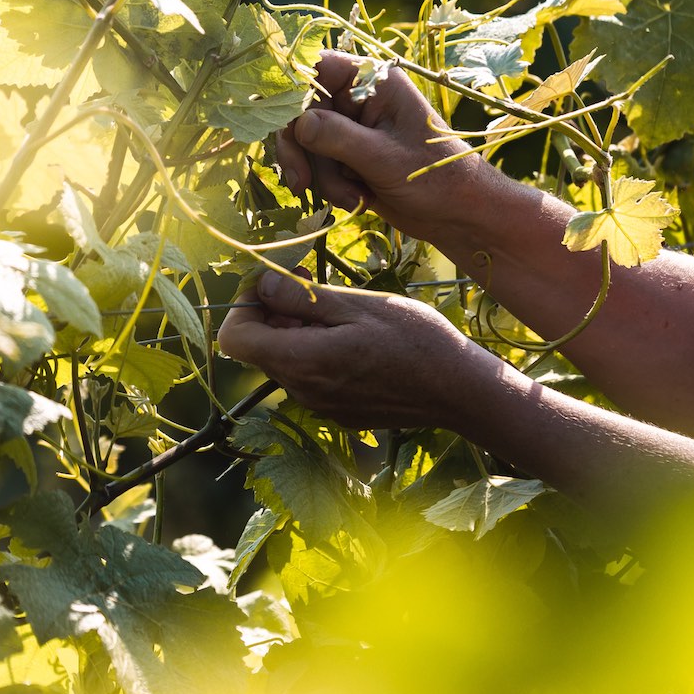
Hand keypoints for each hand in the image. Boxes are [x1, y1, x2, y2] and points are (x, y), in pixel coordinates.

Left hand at [215, 269, 504, 429]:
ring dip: (298, 332)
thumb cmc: (415, 340)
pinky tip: (355, 339)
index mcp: (301, 363)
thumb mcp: (357, 305)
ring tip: (341, 313)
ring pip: (285, 361)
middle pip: (259, 348)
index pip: (233, 338)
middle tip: (311, 287)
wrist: (460, 390)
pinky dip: (318, 352)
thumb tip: (259, 283)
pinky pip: (310, 377)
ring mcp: (320, 406)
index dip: (244, 304)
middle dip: (274, 314)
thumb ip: (300, 298)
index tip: (275, 282)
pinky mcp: (338, 411)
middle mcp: (302, 391)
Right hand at [278, 52, 482, 236]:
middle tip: (302, 184)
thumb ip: (338, 138)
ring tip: (351, 199)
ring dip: (320, 176)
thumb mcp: (385, 158)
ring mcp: (350, 128)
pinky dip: (326, 186)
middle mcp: (357, 98)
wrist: (457, 214)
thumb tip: (299, 124)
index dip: (292, 91)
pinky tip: (353, 200)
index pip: (317, 67)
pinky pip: (316, 164)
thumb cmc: (435, 177)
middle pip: (301, 110)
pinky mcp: (346, 156)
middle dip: (303, 151)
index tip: (282, 126)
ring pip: (306, 142)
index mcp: (373, 82)